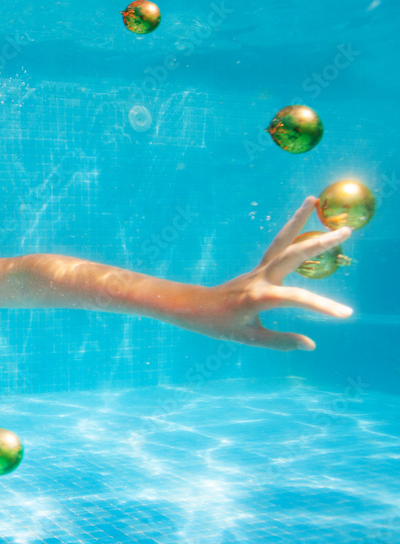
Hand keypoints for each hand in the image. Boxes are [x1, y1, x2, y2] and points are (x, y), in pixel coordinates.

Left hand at [196, 197, 352, 350]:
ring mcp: (259, 270)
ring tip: (312, 199)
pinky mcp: (259, 268)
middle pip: (293, 255)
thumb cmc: (220, 324)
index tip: (346, 313)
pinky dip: (291, 231)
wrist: (196, 307)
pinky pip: (278, 246)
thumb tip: (311, 344)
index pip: (296, 298)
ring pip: (281, 241)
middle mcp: (261, 278)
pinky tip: (302, 218)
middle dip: (321, 243)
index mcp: (259, 297)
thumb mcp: (248, 338)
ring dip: (298, 220)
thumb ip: (280, 341)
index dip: (322, 306)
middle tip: (347, 231)